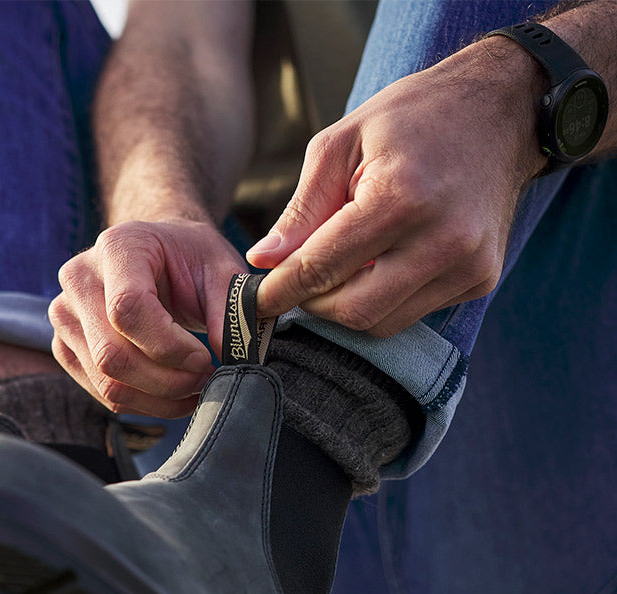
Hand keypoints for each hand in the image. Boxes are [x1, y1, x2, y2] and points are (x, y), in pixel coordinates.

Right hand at [50, 220, 243, 417]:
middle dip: (167, 381)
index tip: (205, 358)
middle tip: (204, 379)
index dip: (169, 347)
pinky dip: (143, 404)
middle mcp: (79, 278)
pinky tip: (171, 394)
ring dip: (158, 399)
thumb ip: (230, 306)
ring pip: (106, 382)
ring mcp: (65, 316)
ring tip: (193, 387)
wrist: (157, 254)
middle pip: (111, 355)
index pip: (127, 309)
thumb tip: (233, 355)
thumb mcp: (220, 268)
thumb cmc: (189, 258)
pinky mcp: (65, 347)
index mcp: (117, 247)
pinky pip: (102, 393)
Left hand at [246, 41, 544, 336]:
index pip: (323, 268)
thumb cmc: (413, 118)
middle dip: (315, 303)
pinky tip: (384, 261)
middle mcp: (443, 239)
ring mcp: (468, 264)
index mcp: (401, 198)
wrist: (500, 109)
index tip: (255, 301)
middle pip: (352, 312)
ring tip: (344, 263)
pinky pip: (412, 314)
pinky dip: (383, 298)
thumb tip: (264, 261)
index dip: (281, 290)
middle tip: (300, 279)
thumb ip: (301, 210)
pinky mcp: (481, 279)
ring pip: (381, 323)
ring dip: (348, 305)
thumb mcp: (342, 143)